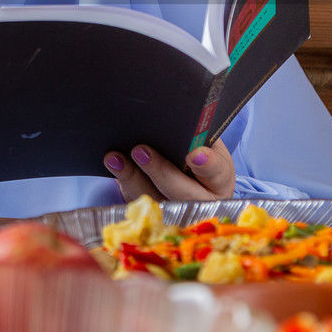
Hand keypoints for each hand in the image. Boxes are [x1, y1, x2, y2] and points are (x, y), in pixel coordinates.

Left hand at [103, 140, 234, 201]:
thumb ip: (199, 135)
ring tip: (115, 158)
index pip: (217, 174)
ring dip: (131, 178)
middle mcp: (199, 203)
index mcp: (219, 183)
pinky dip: (122, 181)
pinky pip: (134, 200)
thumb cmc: (200, 154)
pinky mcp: (149, 212)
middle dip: (160, 172)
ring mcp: (173, 212)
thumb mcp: (208, 144)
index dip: (207, 165)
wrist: (190, 177)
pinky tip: (112, 165)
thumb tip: (183, 119)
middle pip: (181, 194)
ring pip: (152, 199)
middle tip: (141, 151)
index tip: (195, 154)